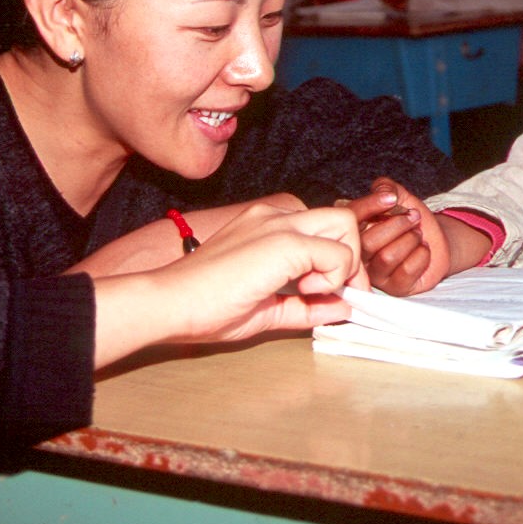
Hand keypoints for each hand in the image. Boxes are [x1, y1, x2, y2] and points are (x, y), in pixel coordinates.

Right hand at [90, 201, 366, 365]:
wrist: (170, 303)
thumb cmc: (205, 306)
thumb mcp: (267, 307)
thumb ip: (306, 306)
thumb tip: (343, 308)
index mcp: (267, 224)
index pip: (323, 229)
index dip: (338, 261)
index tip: (329, 292)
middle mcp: (275, 215)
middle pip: (342, 218)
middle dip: (353, 258)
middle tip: (337, 291)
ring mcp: (280, 224)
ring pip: (346, 225)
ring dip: (344, 263)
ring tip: (312, 289)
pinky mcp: (283, 241)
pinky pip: (336, 253)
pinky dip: (333, 277)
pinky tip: (303, 290)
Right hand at [350, 178, 489, 295]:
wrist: (437, 241)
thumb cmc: (413, 221)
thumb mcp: (401, 197)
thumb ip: (387, 187)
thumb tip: (380, 188)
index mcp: (356, 231)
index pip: (351, 220)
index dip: (369, 206)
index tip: (392, 198)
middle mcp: (361, 255)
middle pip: (367, 242)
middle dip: (396, 225)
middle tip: (414, 217)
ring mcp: (377, 274)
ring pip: (386, 258)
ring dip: (410, 240)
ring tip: (418, 234)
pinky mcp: (396, 287)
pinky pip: (405, 272)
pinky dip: (420, 256)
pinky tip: (424, 250)